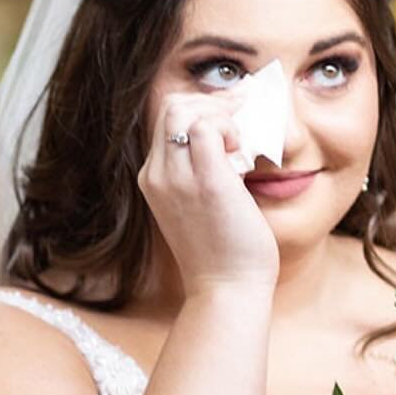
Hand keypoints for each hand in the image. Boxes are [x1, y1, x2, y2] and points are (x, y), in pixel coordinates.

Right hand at [138, 93, 278, 295]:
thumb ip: (200, 173)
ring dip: (220, 115)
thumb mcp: (197, 207)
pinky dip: (229, 128)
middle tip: (241, 122)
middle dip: (211, 104)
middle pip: (172, 107)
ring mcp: (177, 177)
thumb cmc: (222, 252)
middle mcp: (158, 174)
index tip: (231, 121)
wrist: (225, 290)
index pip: (168, 119)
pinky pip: (207, 127)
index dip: (201, 111)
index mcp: (153, 178)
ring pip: (184, 110)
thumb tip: (228, 142)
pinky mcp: (206, 181)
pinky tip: (242, 153)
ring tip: (240, 143)